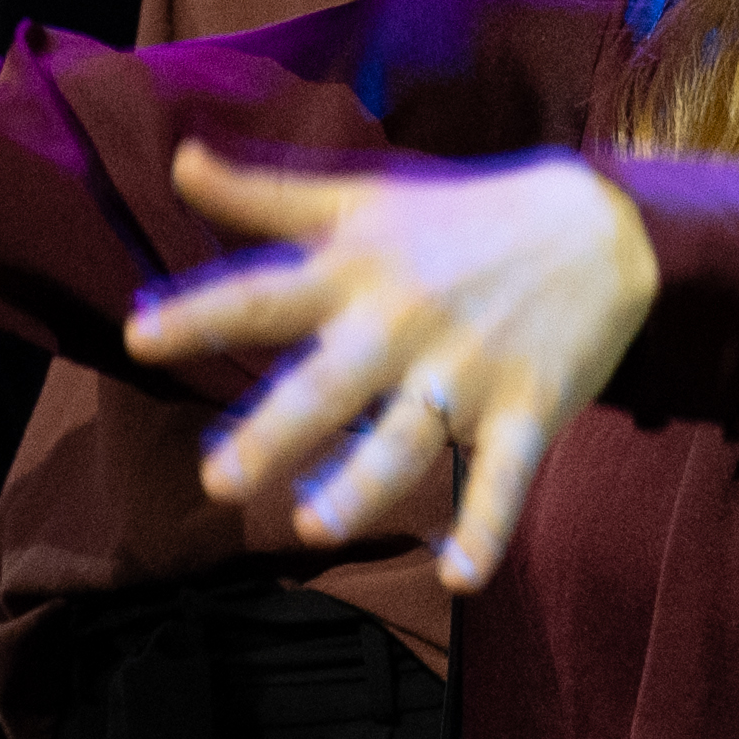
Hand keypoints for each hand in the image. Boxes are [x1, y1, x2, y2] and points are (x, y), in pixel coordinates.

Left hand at [120, 138, 656, 594]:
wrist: (599, 225)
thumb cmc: (461, 215)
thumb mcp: (363, 197)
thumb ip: (266, 195)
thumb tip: (177, 162)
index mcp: (358, 272)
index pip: (266, 293)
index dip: (202, 313)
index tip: (138, 336)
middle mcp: (404, 323)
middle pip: (330, 383)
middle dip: (276, 430)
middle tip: (219, 479)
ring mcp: (468, 372)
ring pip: (408, 437)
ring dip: (364, 483)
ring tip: (314, 524)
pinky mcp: (529, 409)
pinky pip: (504, 477)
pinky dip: (486, 527)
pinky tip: (461, 577)